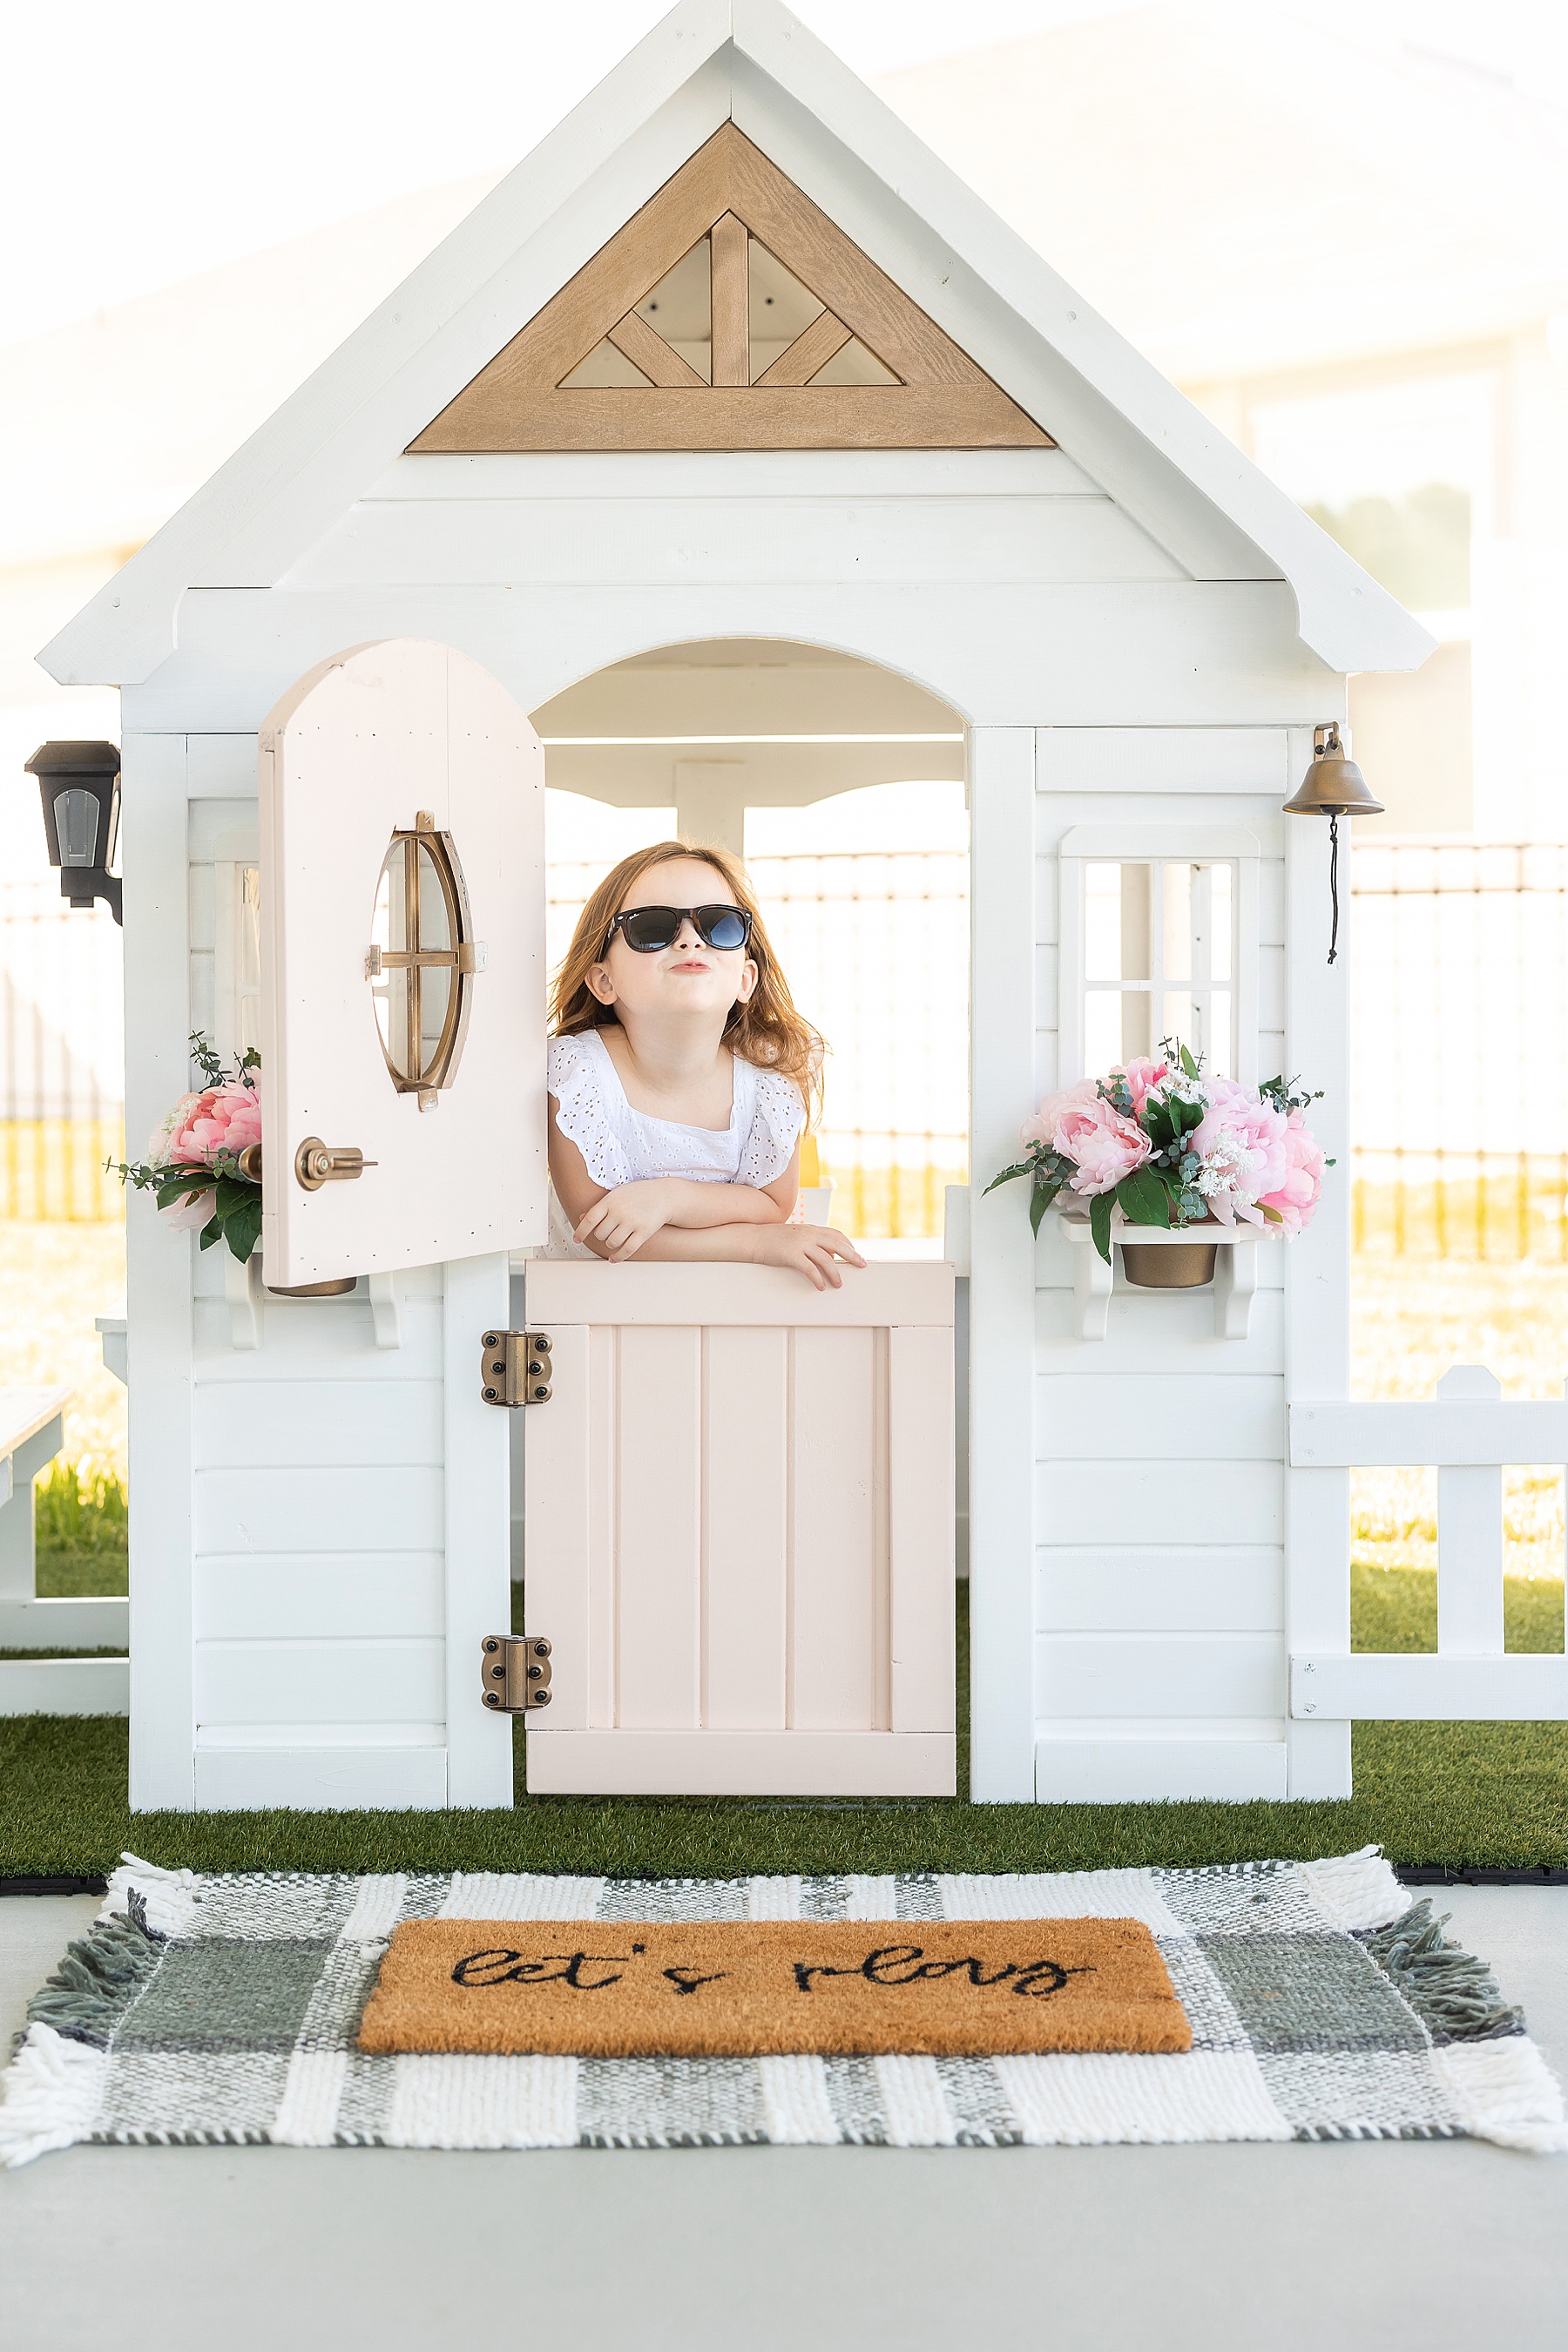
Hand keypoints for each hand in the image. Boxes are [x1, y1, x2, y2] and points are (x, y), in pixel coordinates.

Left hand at [573, 1180, 677, 1261]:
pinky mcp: (644, 1232)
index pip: (589, 1220)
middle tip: (606, 1233)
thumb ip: (600, 1206)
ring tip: (614, 1240)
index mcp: (610, 1201)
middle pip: (600, 1234)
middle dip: (601, 1236)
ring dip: (610, 1244)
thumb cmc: (638, 1194)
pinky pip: (627, 1250)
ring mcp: (632, 1222)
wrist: (663, 1195)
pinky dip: (618, 1257)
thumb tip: (582, 1217)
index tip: (577, 1239)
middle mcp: (619, 1211)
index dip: (581, 1231)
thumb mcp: (616, 1194)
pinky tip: (614, 1259)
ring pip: (612, 1242)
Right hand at [750, 1223, 866, 1290]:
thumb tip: (829, 1256)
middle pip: (837, 1244)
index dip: (848, 1245)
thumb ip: (812, 1243)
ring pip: (826, 1259)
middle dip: (852, 1256)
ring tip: (839, 1284)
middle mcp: (808, 1234)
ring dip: (835, 1273)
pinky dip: (818, 1279)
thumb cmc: (772, 1239)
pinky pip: (810, 1269)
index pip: (836, 1235)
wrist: (751, 1238)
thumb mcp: (795, 1236)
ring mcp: (800, 1243)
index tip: (856, 1254)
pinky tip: (821, 1286)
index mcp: (811, 1229)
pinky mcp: (791, 1254)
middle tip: (862, 1265)